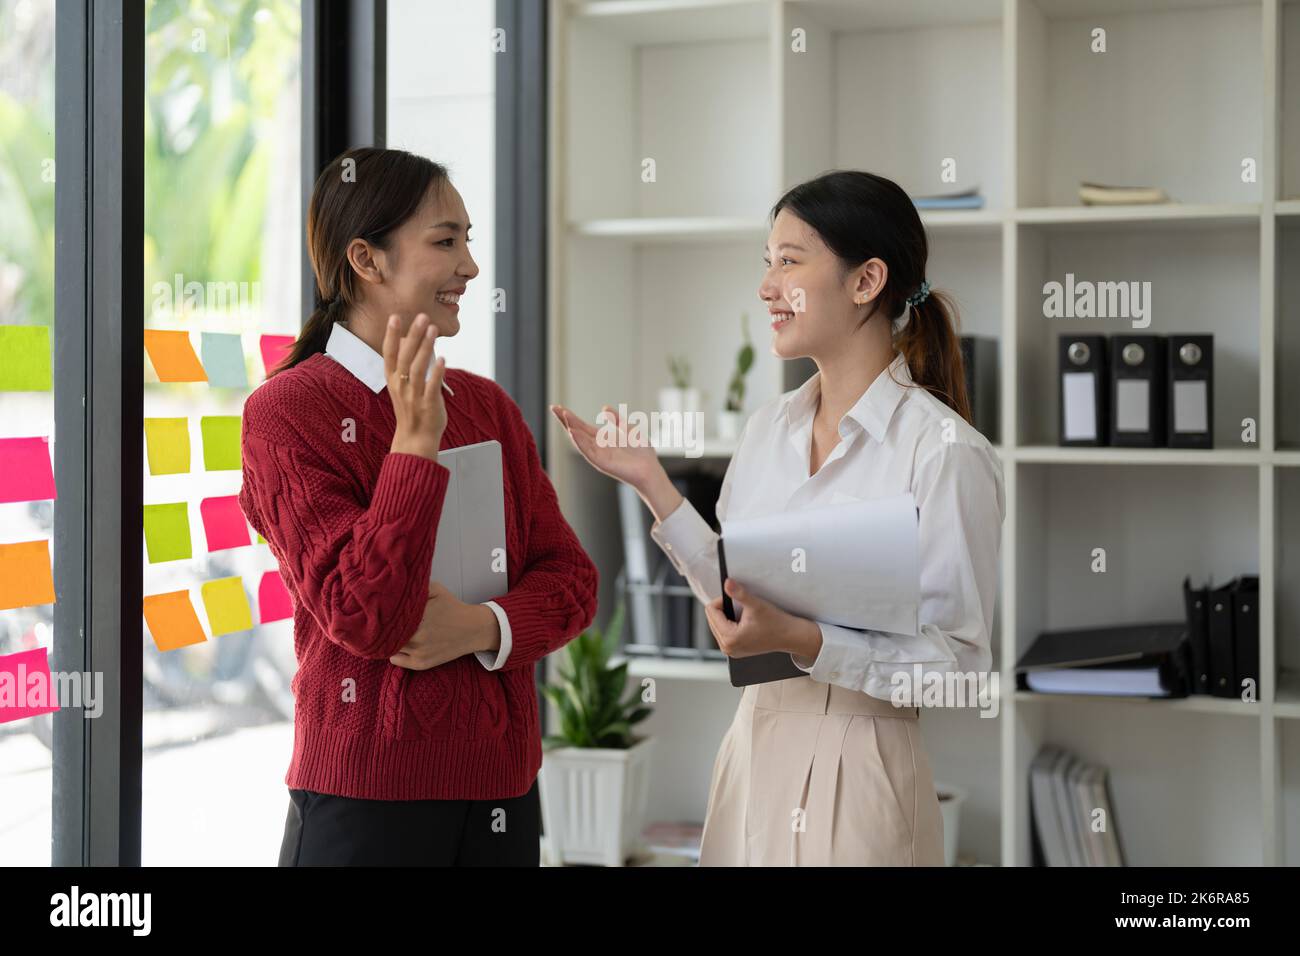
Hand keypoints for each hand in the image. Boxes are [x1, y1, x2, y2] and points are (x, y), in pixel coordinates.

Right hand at [385, 312, 446, 460]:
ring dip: (426, 347)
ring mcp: (414, 395)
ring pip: (418, 368)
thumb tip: (406, 339)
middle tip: (422, 316)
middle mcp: (401, 386)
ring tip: (433, 330)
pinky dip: (437, 372)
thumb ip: (404, 363)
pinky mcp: (428, 404)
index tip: (395, 317)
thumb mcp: (402, 385)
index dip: (391, 335)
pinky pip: (432, 386)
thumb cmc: (411, 408)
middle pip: (405, 356)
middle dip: (413, 335)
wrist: (415, 438)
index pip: (389, 353)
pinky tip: (443, 359)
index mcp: (393, 379)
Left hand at [389, 581, 498, 669]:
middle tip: (382, 621)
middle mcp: (417, 638)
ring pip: (389, 648)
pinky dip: (394, 652)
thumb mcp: (435, 589)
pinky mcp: (421, 664)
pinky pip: (395, 660)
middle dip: (383, 628)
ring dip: (388, 640)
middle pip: (385, 635)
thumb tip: (391, 586)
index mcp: (418, 618)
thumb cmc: (452, 607)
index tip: (379, 611)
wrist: (474, 629)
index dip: (381, 615)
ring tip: (393, 632)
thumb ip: (414, 588)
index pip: (386, 619)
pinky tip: (401, 643)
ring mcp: (419, 653)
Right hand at [550, 402, 661, 490]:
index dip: (569, 417)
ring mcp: (597, 455)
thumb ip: (616, 419)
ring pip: (580, 441)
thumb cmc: (640, 452)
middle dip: (565, 420)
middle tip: (553, 408)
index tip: (558, 408)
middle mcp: (596, 447)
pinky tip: (573, 433)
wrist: (649, 468)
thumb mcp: (627, 429)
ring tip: (564, 416)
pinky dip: (580, 442)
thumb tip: (604, 408)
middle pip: (576, 431)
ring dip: (571, 428)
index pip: (580, 426)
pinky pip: (588, 452)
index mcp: (601, 439)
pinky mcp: (601, 463)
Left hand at [703, 578, 820, 659]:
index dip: (722, 600)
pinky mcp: (734, 650)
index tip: (737, 599)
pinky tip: (744, 623)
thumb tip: (727, 583)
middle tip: (742, 607)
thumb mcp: (756, 605)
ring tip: (744, 616)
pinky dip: (730, 624)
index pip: (711, 611)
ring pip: (716, 625)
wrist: (789, 636)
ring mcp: (730, 651)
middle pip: (711, 618)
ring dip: (726, 616)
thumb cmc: (775, 622)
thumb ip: (739, 594)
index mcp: (729, 638)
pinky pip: (723, 632)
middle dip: (724, 609)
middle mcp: (727, 647)